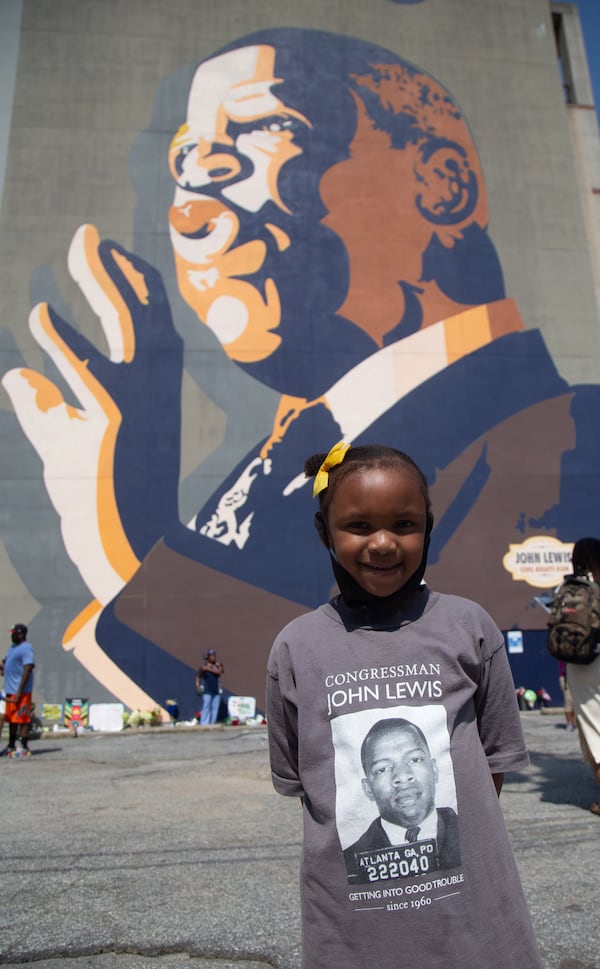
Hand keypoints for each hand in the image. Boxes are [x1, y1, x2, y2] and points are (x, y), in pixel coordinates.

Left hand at [2, 225, 182, 604]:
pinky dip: (63, 339)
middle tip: (89, 233)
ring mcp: (135, 406)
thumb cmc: (94, 495)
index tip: (106, 252)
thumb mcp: (62, 442)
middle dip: (115, 268)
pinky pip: (88, 371)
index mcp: (150, 391)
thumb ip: (40, 404)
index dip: (129, 282)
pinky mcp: (112, 425)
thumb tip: (12, 373)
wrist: (119, 547)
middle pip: (141, 312)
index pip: (148, 324)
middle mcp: (152, 392)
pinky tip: (39, 315)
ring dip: (102, 280)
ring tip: (81, 246)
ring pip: (127, 326)